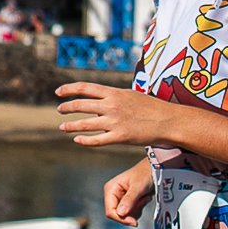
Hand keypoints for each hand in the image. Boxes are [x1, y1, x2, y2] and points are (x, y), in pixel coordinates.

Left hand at [57, 82, 177, 147]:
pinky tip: (78, 140)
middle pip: (80, 105)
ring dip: (71, 126)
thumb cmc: (153, 108)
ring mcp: (114, 122)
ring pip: (84, 124)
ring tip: (63, 127)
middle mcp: (111, 106)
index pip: (84, 88)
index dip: (68, 89)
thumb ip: (115, 98)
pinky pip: (96, 140)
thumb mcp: (132, 96)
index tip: (58, 92)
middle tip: (60, 110)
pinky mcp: (119, 137)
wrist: (169, 121)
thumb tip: (101, 102)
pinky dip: (84, 140)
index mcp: (114, 93)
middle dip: (66, 108)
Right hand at [103, 160, 153, 226]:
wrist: (154, 170)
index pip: (110, 211)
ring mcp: (120, 200)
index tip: (134, 222)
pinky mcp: (128, 203)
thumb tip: (120, 214)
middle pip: (118, 215)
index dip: (121, 219)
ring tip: (144, 197)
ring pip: (126, 216)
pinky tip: (144, 198)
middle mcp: (113, 195)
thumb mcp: (138, 187)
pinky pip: (132, 214)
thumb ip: (129, 200)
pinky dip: (140, 208)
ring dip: (137, 209)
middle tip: (143, 200)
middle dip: (132, 212)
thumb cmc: (145, 174)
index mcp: (110, 189)